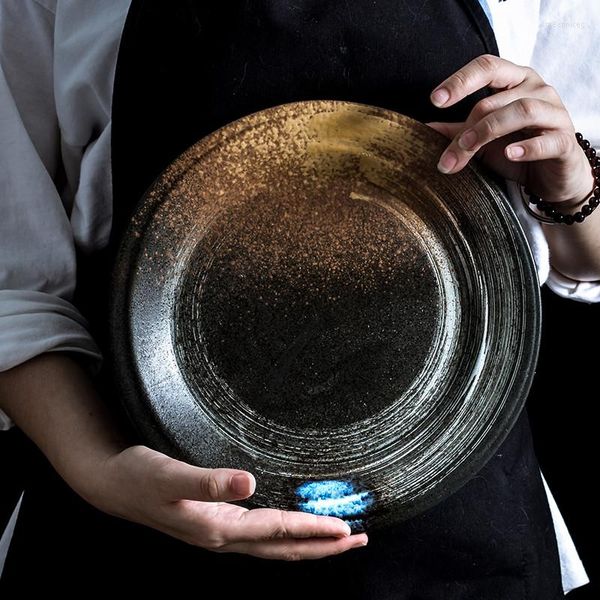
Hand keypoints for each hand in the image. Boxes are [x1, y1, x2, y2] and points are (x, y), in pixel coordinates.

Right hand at [93, 445, 366, 559]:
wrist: (113, 485)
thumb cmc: (140, 478)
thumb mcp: (170, 477)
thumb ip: (208, 480)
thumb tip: (248, 483)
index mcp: (217, 528)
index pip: (276, 531)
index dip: (312, 530)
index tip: (346, 530)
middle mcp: (223, 537)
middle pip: (283, 548)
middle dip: (323, 547)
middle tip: (360, 540)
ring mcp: (220, 533)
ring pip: (275, 545)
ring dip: (309, 543)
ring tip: (339, 538)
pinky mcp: (217, 523)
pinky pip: (262, 536)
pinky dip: (287, 534)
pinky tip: (294, 528)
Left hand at [426, 54, 594, 205]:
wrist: (552, 177)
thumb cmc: (515, 150)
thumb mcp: (481, 142)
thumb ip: (456, 133)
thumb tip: (423, 130)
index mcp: (515, 81)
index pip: (487, 66)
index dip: (460, 80)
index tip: (435, 100)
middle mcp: (537, 89)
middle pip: (494, 100)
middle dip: (466, 129)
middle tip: (446, 156)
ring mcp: (555, 113)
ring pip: (521, 111)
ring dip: (488, 131)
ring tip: (468, 149)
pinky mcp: (566, 141)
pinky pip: (548, 139)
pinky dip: (528, 147)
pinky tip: (509, 154)